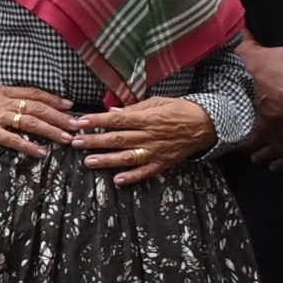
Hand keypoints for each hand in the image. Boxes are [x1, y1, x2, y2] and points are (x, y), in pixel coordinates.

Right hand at [0, 83, 77, 156]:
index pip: (33, 93)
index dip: (53, 99)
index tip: (68, 105)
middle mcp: (2, 101)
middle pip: (38, 107)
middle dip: (61, 116)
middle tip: (77, 124)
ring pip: (32, 122)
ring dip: (52, 131)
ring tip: (66, 139)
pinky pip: (14, 140)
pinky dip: (30, 146)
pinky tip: (41, 152)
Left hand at [75, 96, 217, 183]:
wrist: (207, 124)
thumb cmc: (181, 110)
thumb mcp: (158, 102)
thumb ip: (134, 109)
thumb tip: (112, 112)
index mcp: (147, 118)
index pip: (117, 120)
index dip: (97, 121)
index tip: (80, 123)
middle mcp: (150, 136)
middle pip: (117, 139)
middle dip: (94, 141)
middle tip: (76, 143)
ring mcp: (156, 151)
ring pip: (127, 157)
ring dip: (107, 160)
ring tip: (89, 162)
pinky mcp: (163, 162)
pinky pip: (146, 172)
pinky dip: (132, 177)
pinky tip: (118, 180)